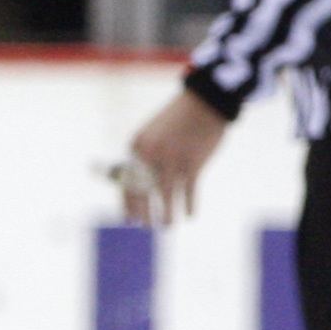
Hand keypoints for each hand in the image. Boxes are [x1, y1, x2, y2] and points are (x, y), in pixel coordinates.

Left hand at [119, 90, 230, 225]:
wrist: (203, 102)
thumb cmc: (177, 119)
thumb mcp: (153, 134)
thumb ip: (145, 156)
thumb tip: (141, 184)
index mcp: (137, 148)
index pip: (127, 183)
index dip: (128, 204)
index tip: (130, 220)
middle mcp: (151, 156)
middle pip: (143, 192)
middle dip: (144, 213)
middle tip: (147, 227)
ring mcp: (172, 160)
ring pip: (166, 196)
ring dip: (167, 214)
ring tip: (168, 226)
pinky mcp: (193, 163)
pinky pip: (189, 191)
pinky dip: (190, 205)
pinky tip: (191, 215)